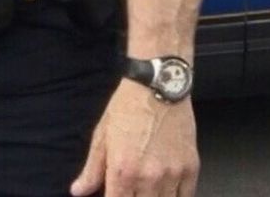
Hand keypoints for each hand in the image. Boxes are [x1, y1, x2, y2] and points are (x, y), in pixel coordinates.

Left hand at [71, 79, 199, 196]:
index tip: (115, 194)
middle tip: (131, 189)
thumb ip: (92, 168)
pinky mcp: (191, 168)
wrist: (158, 84)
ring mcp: (172, 175)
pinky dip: (176, 196)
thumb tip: (78, 192)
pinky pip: (186, 196)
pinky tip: (167, 190)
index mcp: (122, 171)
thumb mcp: (103, 135)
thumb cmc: (127, 107)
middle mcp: (149, 178)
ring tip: (147, 189)